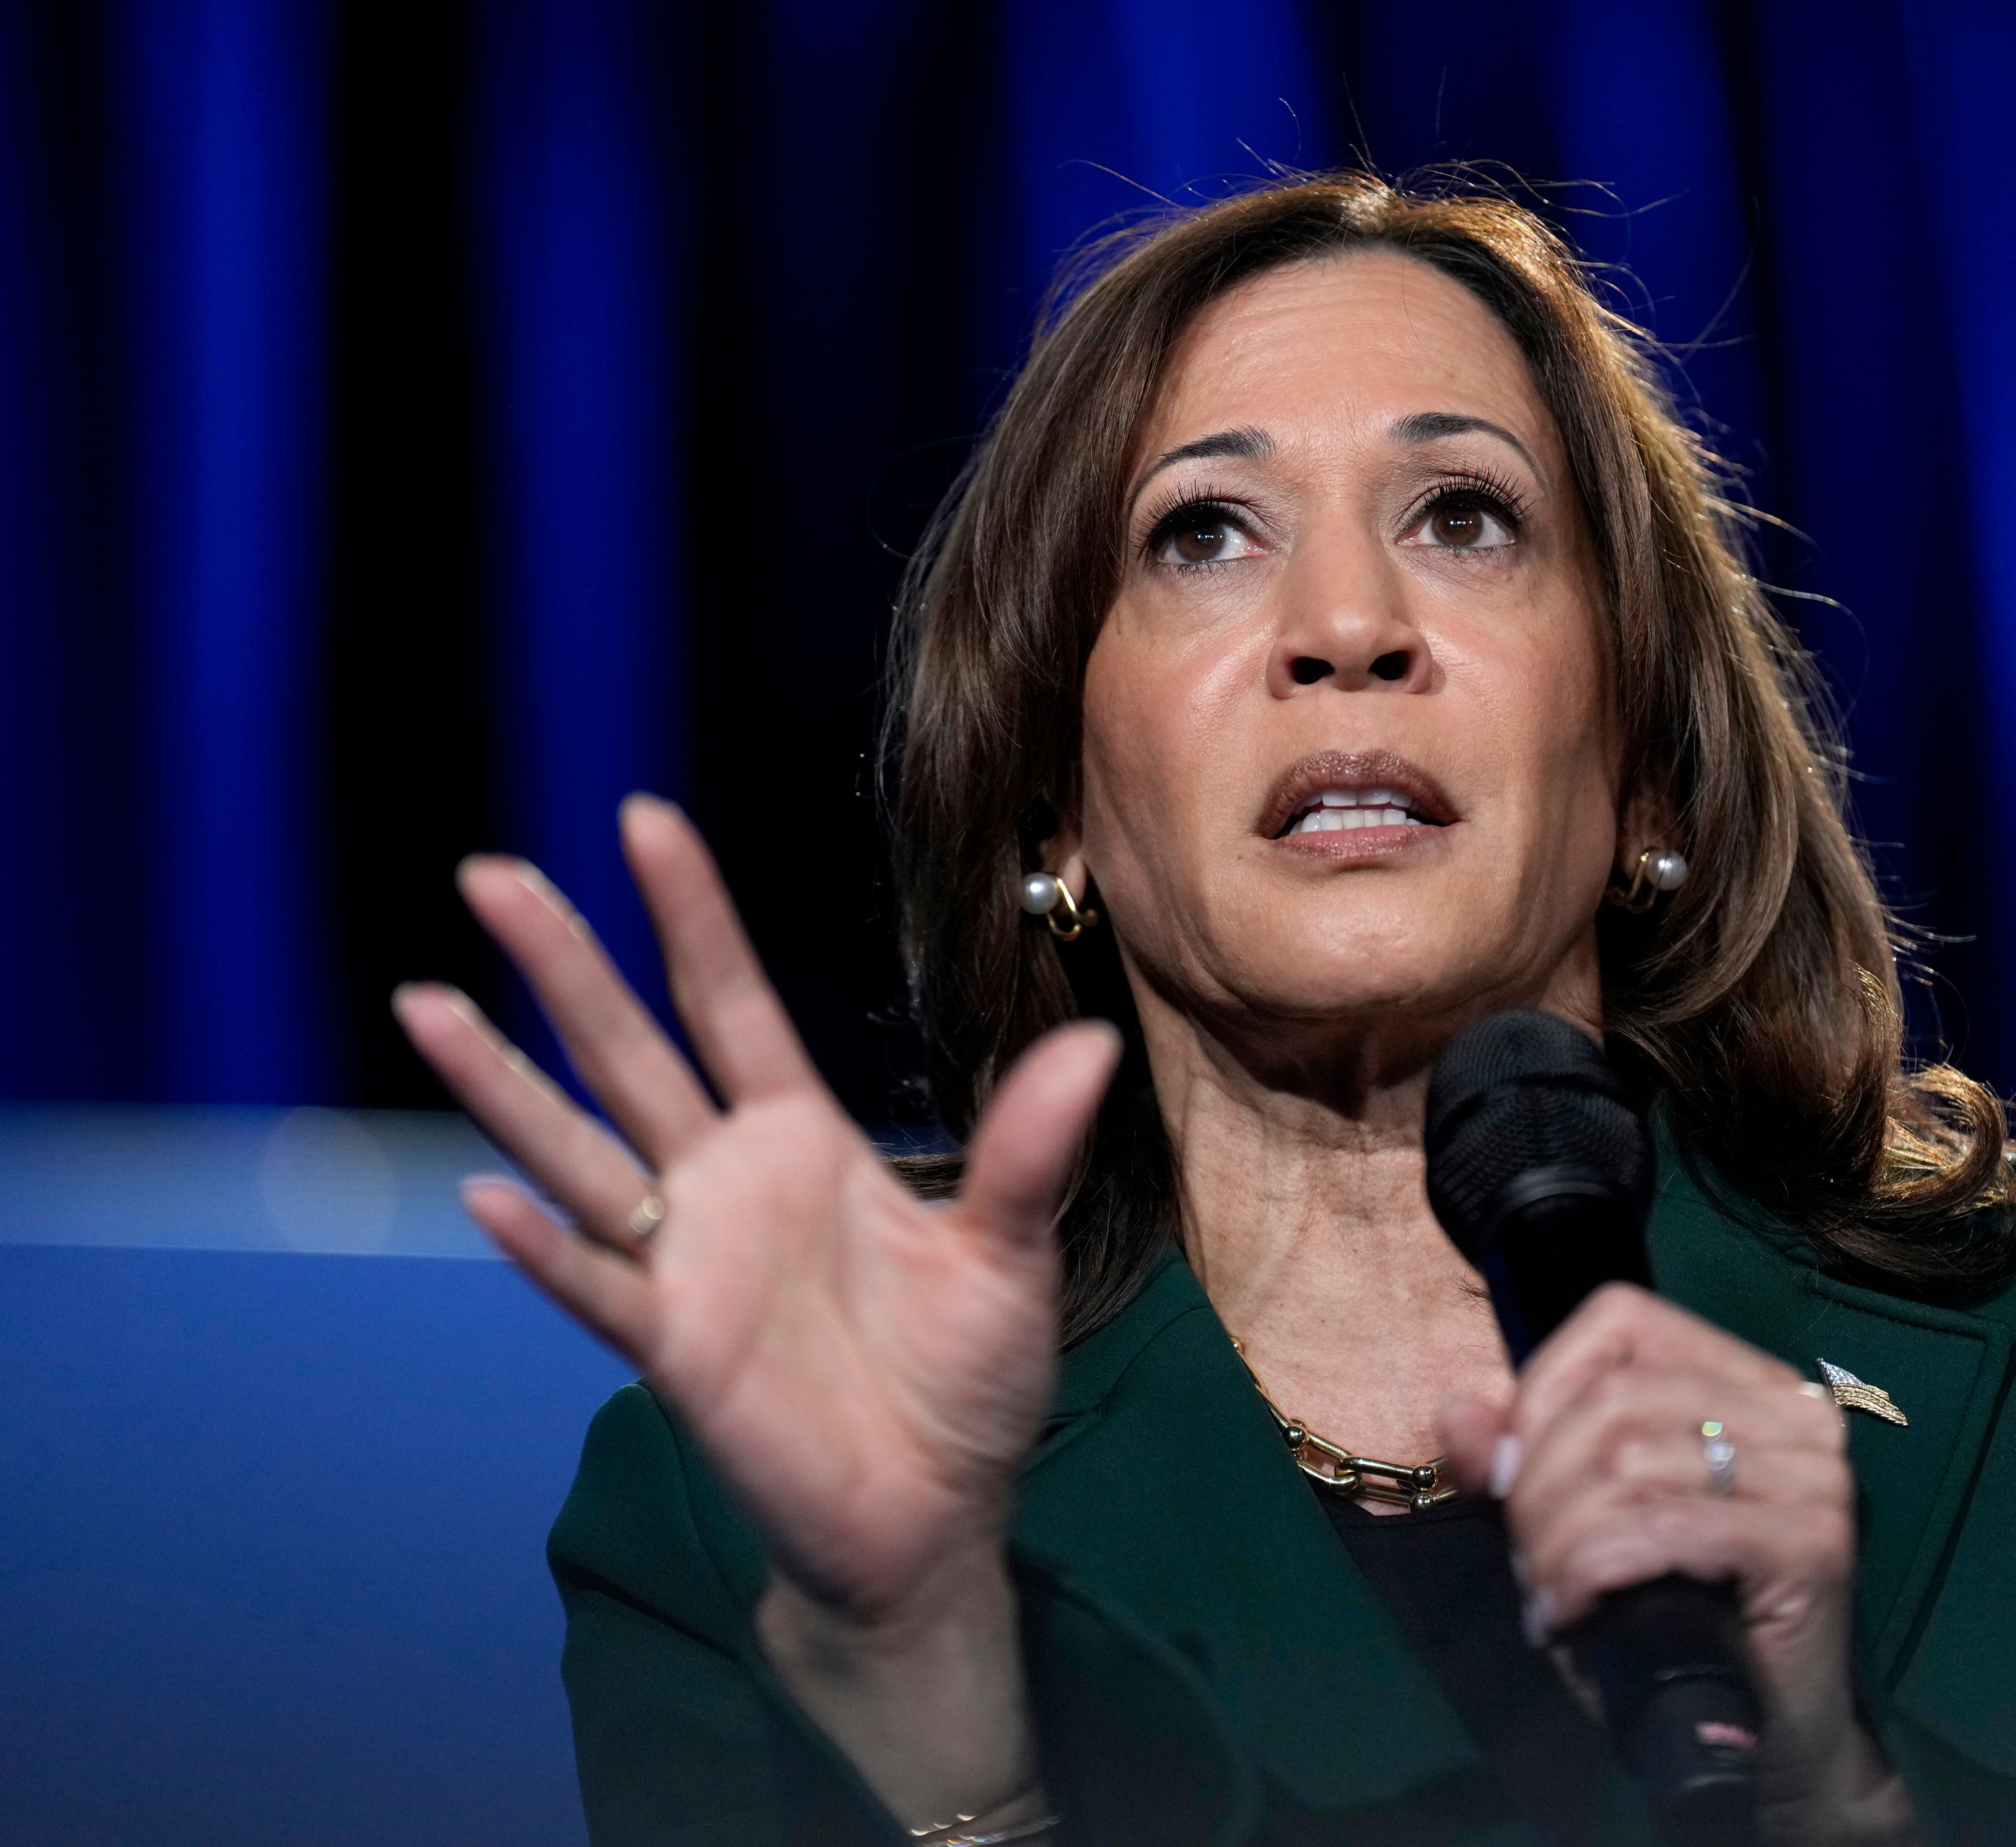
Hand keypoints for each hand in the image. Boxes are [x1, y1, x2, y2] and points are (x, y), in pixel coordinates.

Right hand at [394, 795, 1116, 1819]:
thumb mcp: (1013, 1255)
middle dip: (563, 964)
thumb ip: (1027, 1151)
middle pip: (630, 1052)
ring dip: (501, 1085)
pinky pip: (597, 1287)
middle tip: (490, 874)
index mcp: (803, 1139)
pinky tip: (487, 1197)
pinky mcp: (674, 1350)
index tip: (644, 819)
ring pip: (579, 1152)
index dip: (691, 916)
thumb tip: (1094, 1043)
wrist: (934, 1518)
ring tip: (425, 1002)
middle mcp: (728, 1184)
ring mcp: (689, 1263)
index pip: (732, 1004)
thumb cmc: (969, 1383)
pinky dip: (544, 1247)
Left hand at [1439, 1286, 1916, 1846]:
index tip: (1507, 1476)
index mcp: (1746, 1379)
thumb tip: (1459, 1411)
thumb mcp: (1577, 1529)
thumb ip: (1518, 1463)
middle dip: (1539, 1487)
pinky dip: (1592, 1572)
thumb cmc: (1671, 1625)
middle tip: (1525, 1564)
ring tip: (1547, 1599)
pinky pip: (1662, 1529)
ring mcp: (1813, 1475)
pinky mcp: (1813, 1544)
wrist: (1764, 1742)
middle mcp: (1794, 1410)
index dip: (1544, 1385)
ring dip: (1557, 1542)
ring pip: (1629, 1464)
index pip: (1623, 1319)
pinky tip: (1571, 1615)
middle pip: (1615, 1400)